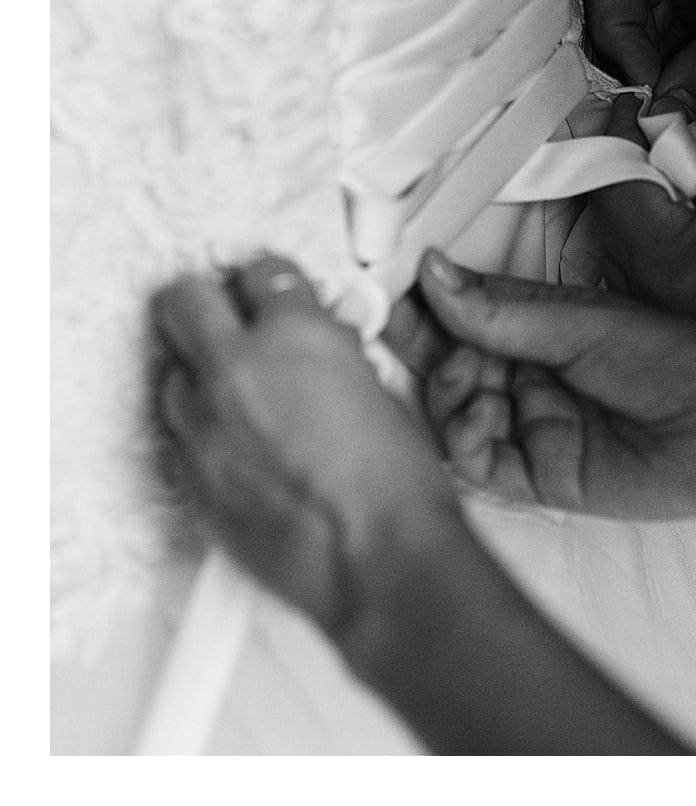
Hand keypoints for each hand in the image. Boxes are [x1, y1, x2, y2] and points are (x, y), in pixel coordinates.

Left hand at [152, 255, 463, 638]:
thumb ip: (334, 355)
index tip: (275, 291)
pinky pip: (177, 432)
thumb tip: (322, 348)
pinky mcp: (188, 476)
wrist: (372, 555)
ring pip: (170, 370)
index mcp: (295, 336)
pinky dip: (201, 427)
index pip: (260, 273)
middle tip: (230, 312)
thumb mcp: (381, 388)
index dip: (270, 282)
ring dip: (200, 369)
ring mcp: (202, 425)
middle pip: (184, 301)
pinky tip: (239, 439)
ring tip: (240, 387)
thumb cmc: (392, 483)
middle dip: (207, 300)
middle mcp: (237, 372)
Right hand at [384, 253, 695, 522]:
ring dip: (447, 391)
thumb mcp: (583, 324)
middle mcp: (529, 378)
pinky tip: (482, 418)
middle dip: (420, 346)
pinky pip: (479, 463)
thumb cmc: (677, 362)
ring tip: (466, 371)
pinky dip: (468, 440)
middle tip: (389, 325)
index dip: (425, 304)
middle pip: (448, 365)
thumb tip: (433, 271)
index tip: (385, 285)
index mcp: (541, 332)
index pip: (464, 315)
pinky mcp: (537, 476)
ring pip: (454, 414)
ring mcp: (530, 427)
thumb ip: (502, 310)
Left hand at [582, 101, 695, 397]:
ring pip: (639, 269)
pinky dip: (680, 260)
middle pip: (613, 235)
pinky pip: (675, 297)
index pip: (610, 189)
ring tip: (687, 186)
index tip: (634, 108)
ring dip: (651, 224)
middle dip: (629, 181)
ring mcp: (693, 343)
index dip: (618, 135)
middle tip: (655, 138)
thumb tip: (661, 136)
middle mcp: (667, 317)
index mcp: (672, 268)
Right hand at [584, 0, 695, 116]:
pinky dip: (670, 63)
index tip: (646, 90)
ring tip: (675, 108)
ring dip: (650, 65)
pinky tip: (686, 95)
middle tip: (652, 110)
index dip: (618, 32)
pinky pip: (658, 23)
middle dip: (632, 55)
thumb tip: (663, 115)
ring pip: (632, 14)